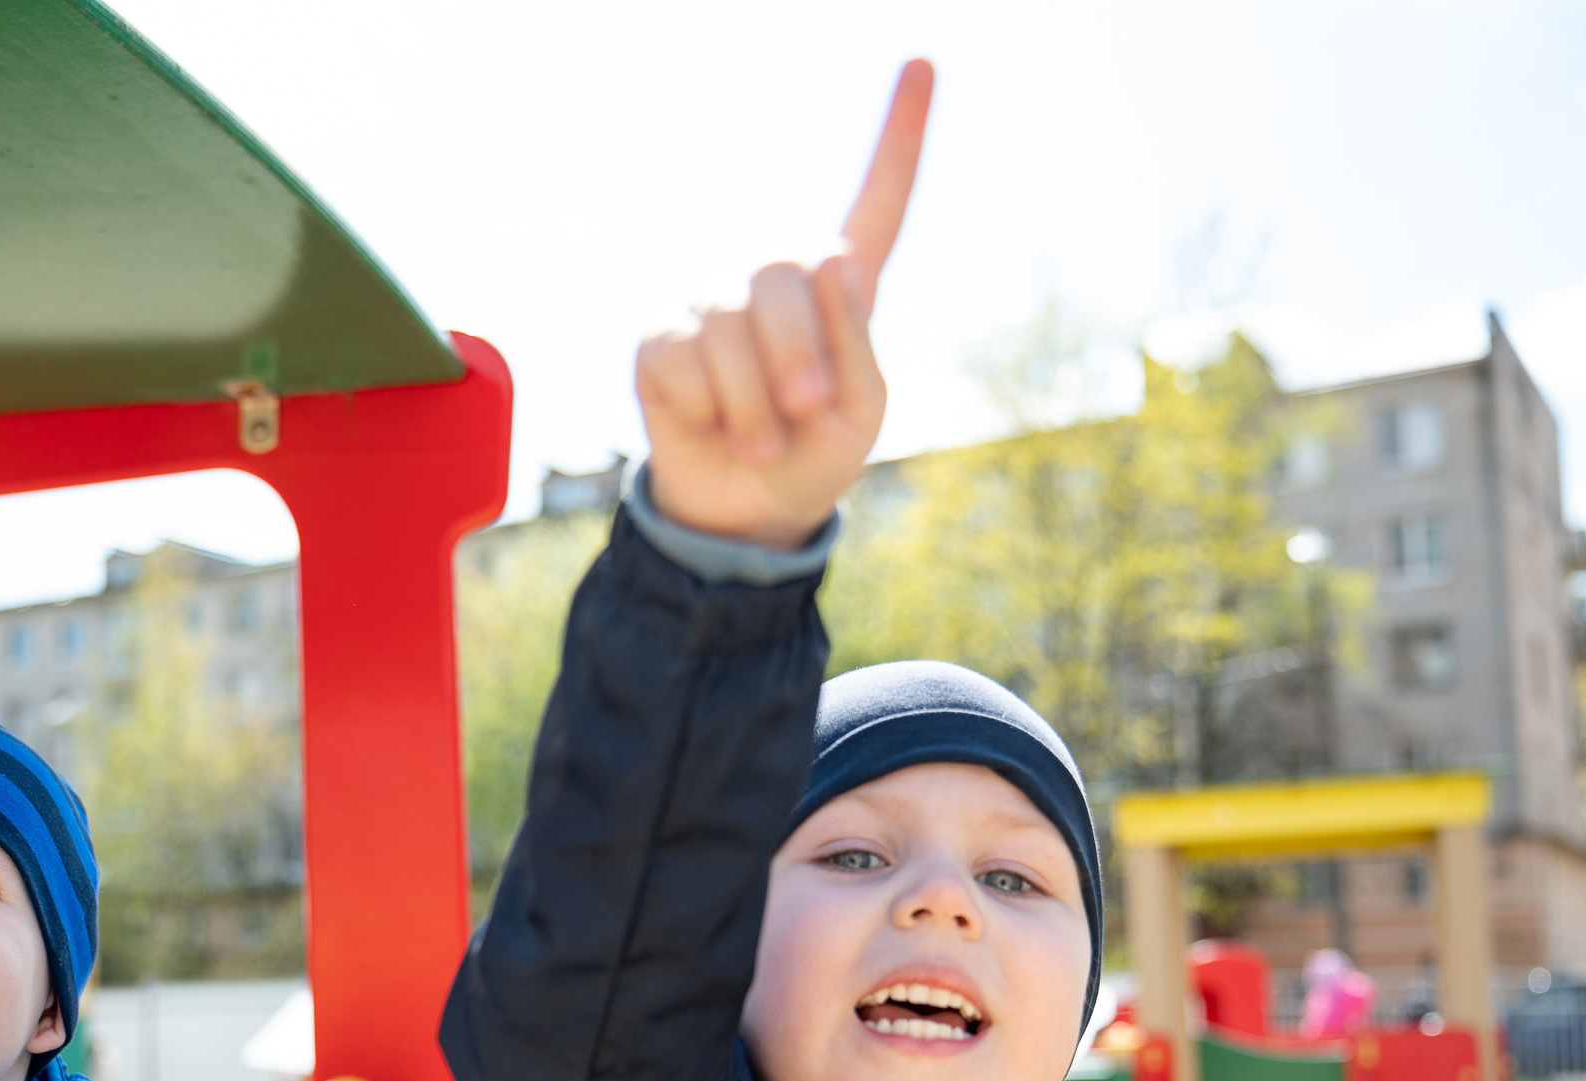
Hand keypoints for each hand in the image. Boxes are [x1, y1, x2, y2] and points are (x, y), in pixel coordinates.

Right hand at [635, 59, 932, 547]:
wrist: (748, 511)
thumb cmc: (815, 455)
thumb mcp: (863, 410)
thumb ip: (858, 340)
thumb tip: (835, 259)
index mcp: (841, 288)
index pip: (877, 202)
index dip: (901, 136)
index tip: (925, 63)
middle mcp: (773, 278)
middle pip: (789, 272)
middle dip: (800, 356)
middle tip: (806, 411)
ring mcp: (710, 302)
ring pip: (732, 324)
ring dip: (755, 403)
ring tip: (761, 440)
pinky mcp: (660, 337)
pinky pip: (685, 358)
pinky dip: (709, 408)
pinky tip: (711, 424)